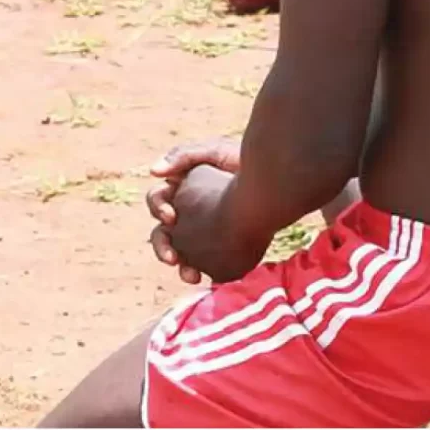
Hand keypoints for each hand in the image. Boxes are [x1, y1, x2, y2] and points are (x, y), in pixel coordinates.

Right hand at [148, 158, 259, 284]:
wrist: (276, 182)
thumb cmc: (244, 164)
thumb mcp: (214, 152)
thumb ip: (182, 155)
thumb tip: (153, 171)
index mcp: (180, 189)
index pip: (157, 200)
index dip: (158, 208)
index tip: (171, 217)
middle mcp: (187, 213)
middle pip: (162, 233)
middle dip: (162, 247)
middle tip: (172, 257)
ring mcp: (202, 233)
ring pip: (179, 254)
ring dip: (179, 266)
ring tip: (190, 275)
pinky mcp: (217, 248)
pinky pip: (201, 264)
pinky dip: (197, 272)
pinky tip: (204, 277)